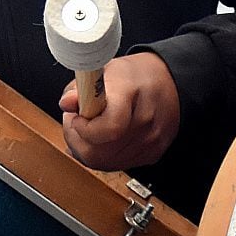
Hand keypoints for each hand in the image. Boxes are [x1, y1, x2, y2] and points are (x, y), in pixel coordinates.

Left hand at [59, 52, 180, 170]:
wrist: (169, 84)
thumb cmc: (134, 76)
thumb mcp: (103, 69)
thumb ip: (80, 87)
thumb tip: (67, 103)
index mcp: (129, 92)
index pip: (108, 127)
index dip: (84, 128)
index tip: (75, 117)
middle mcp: (144, 120)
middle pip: (100, 152)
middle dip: (76, 141)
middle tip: (74, 124)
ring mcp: (150, 140)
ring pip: (105, 163)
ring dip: (86, 149)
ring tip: (87, 129)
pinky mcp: (152, 154)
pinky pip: (117, 165)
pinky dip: (102, 156)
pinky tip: (101, 139)